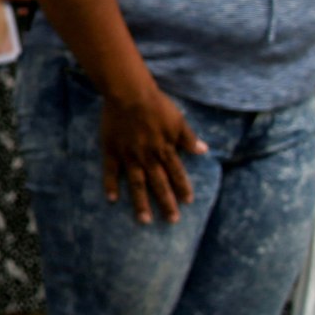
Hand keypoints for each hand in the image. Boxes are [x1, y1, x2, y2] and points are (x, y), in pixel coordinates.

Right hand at [98, 86, 204, 223]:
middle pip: (159, 183)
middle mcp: (148, 156)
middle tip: (172, 220)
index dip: (183, 187)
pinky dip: (111, 185)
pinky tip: (111, 200)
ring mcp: (129, 155)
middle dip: (167, 202)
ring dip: (141, 202)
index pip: (176, 173)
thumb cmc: (156, 104)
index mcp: (165, 148)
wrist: (129, 93)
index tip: (188, 202)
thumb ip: (188, 138)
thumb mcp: (178, 120)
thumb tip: (204, 151)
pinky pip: (111, 171)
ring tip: (144, 219)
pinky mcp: (112, 150)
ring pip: (137, 183)